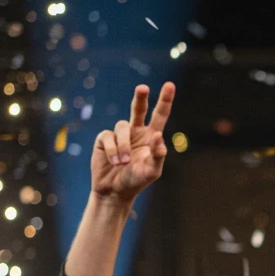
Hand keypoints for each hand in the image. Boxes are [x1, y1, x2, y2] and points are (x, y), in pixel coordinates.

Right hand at [91, 83, 174, 202]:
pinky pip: (109, 136)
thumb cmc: (136, 180)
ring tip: (122, 162)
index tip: (170, 85)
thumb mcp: (152, 171)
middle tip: (143, 88)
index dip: (165, 101)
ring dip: (123, 145)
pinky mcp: (105, 138)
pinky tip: (114, 161)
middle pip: (139, 109)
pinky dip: (113, 149)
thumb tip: (158, 136)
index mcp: (151, 137)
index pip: (160, 115)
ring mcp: (120, 134)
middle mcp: (136, 132)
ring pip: (122, 126)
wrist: (114, 190)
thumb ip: (158, 155)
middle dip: (140, 98)